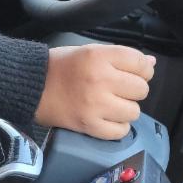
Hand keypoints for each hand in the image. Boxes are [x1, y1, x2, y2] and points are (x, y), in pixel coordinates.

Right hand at [35, 44, 155, 138]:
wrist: (31, 87)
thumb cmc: (59, 67)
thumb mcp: (89, 51)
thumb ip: (120, 56)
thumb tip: (150, 62)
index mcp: (98, 57)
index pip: (140, 63)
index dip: (143, 69)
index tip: (135, 73)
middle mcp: (100, 80)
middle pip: (141, 89)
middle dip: (133, 89)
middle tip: (118, 88)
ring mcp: (95, 105)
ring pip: (134, 111)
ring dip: (125, 109)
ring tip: (110, 104)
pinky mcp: (90, 125)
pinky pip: (121, 130)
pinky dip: (117, 126)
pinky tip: (106, 117)